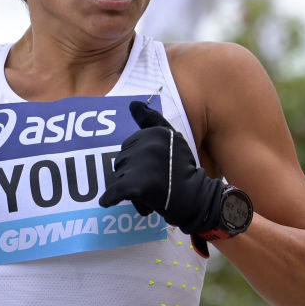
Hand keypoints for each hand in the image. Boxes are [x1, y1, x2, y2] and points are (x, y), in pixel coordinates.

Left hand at [98, 101, 222, 234]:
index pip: (130, 145)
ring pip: (119, 175)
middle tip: (153, 181)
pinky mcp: (135, 186)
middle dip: (132, 172)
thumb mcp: (172, 137)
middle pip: (122, 159)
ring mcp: (141, 165)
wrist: (195, 197)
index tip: (155, 167)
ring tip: (148, 192)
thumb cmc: (182, 168)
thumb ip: (152, 120)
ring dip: (128, 185)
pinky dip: (110, 197)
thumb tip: (133, 104)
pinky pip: (113, 192)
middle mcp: (147, 145)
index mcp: (154, 133)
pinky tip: (109, 201)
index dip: (139, 159)